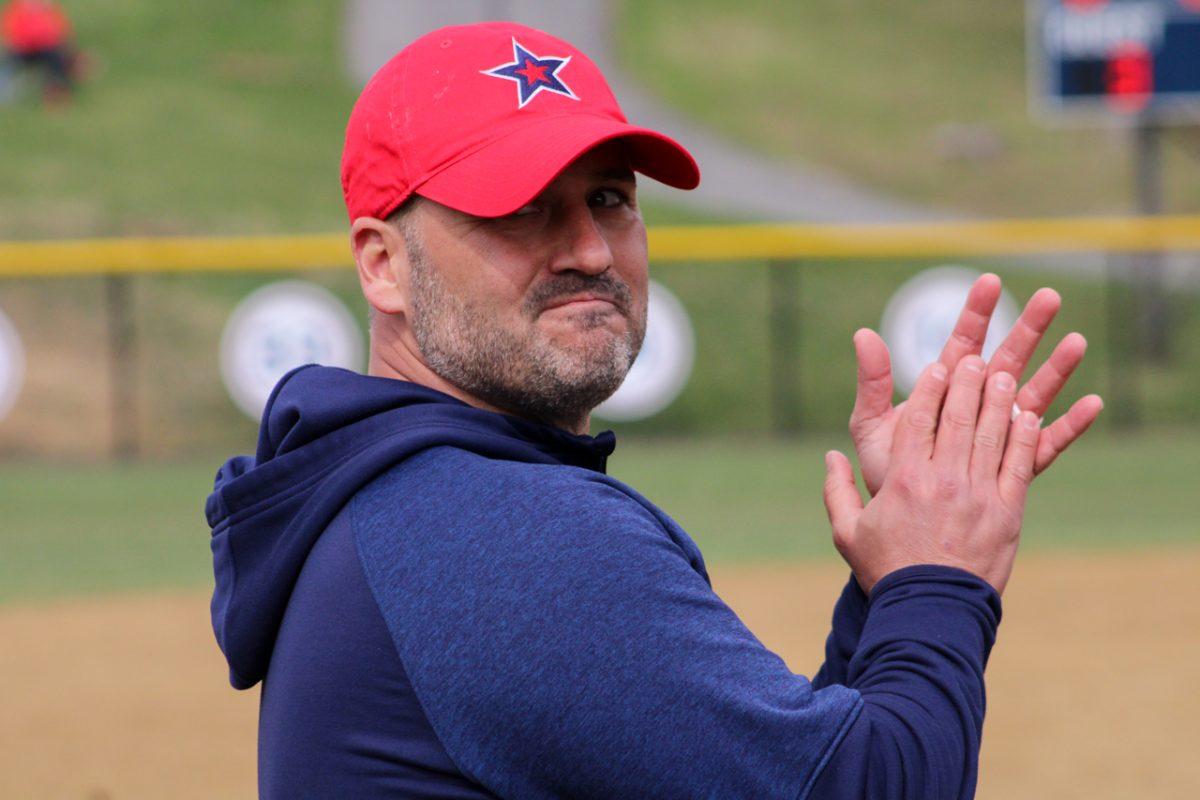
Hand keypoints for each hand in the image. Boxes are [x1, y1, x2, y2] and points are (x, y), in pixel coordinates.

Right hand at [824, 356, 1048, 595]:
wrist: (930, 612)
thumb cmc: (886, 570)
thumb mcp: (847, 532)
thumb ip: (835, 490)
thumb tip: (830, 457)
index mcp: (904, 480)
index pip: (919, 420)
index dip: (930, 388)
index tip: (937, 366)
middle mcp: (943, 481)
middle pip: (959, 418)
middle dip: (968, 382)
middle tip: (976, 359)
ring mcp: (979, 496)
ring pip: (993, 435)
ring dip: (1000, 401)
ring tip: (1004, 375)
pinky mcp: (1007, 513)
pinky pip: (1019, 466)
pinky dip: (1024, 438)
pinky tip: (1027, 417)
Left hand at [850, 274, 1102, 495]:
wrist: (900, 523)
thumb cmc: (884, 471)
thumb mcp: (871, 425)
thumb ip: (872, 382)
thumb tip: (863, 333)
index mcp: (944, 390)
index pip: (962, 342)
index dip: (976, 313)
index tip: (990, 282)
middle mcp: (976, 406)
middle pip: (1007, 359)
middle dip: (1027, 327)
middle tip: (1051, 297)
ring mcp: (999, 434)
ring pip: (1033, 394)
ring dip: (1056, 369)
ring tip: (1078, 342)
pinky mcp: (1016, 466)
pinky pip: (1047, 444)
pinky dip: (1070, 426)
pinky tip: (1093, 404)